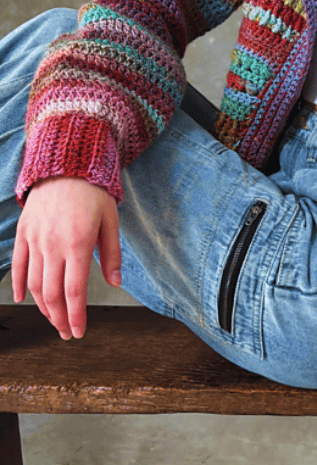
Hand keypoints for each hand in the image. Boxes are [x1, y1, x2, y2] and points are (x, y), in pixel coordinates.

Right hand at [12, 176, 121, 339]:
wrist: (65, 166)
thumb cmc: (93, 193)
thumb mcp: (111, 221)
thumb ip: (111, 254)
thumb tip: (115, 283)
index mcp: (77, 244)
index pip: (75, 291)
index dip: (76, 316)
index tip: (78, 332)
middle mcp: (52, 245)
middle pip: (52, 293)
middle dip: (59, 318)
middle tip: (66, 333)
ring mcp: (35, 241)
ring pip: (34, 284)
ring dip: (43, 307)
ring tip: (54, 319)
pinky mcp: (23, 234)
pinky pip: (19, 266)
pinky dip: (20, 286)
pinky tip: (26, 299)